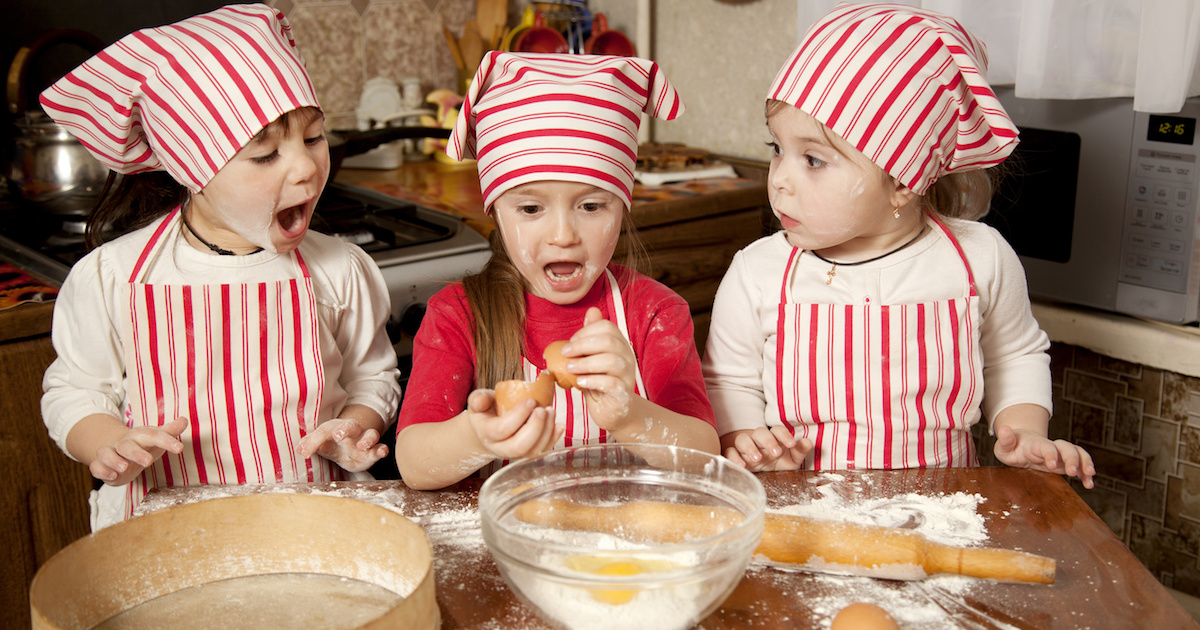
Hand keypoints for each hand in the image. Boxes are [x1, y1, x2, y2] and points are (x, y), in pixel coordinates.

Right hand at [91, 416, 187, 485]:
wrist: (118, 451)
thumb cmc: (142, 445)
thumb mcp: (156, 438)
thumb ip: (170, 431)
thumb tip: (184, 420)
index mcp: (140, 436)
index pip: (153, 435)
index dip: (167, 441)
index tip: (179, 448)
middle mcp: (124, 443)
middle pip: (127, 445)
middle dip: (136, 453)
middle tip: (149, 462)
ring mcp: (111, 454)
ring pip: (106, 453)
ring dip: (114, 460)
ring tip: (124, 468)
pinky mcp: (101, 466)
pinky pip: (96, 467)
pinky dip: (102, 471)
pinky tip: (111, 476)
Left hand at [297, 418, 386, 472]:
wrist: (350, 450)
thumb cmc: (333, 445)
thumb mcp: (320, 444)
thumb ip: (310, 444)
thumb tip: (299, 448)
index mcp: (335, 428)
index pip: (324, 431)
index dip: (313, 441)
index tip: (304, 453)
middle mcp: (351, 432)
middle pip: (350, 425)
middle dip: (345, 429)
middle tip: (337, 435)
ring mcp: (363, 441)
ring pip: (370, 434)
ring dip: (367, 439)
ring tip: (362, 445)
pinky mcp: (372, 452)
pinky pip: (379, 448)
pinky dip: (382, 449)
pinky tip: (382, 451)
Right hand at [467, 389, 562, 459]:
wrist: (490, 425)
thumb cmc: (486, 410)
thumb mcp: (478, 401)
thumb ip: (478, 399)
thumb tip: (481, 401)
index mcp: (486, 433)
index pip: (502, 429)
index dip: (518, 415)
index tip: (530, 400)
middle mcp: (499, 448)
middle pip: (519, 446)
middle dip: (535, 427)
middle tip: (543, 409)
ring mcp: (515, 454)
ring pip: (532, 451)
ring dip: (546, 431)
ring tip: (551, 411)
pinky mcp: (528, 453)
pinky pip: (542, 451)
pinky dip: (553, 439)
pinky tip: (558, 425)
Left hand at [559, 307, 638, 430]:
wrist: (611, 411)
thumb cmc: (598, 382)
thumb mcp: (592, 357)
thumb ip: (591, 336)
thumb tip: (592, 310)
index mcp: (619, 345)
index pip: (607, 327)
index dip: (586, 331)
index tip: (570, 342)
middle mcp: (627, 357)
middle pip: (609, 341)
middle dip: (582, 345)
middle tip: (565, 353)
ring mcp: (627, 376)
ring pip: (611, 361)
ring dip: (586, 363)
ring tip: (570, 368)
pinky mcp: (623, 394)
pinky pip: (611, 383)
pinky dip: (592, 380)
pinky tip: (579, 382)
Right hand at [720, 426, 811, 471]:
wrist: (755, 469)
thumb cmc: (774, 462)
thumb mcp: (790, 460)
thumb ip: (799, 452)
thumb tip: (808, 442)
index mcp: (772, 438)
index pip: (777, 430)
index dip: (784, 435)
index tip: (792, 445)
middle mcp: (757, 440)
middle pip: (760, 432)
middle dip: (768, 441)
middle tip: (776, 453)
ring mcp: (743, 447)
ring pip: (742, 439)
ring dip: (750, 448)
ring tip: (757, 458)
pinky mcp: (732, 455)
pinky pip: (729, 452)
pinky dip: (734, 458)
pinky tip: (742, 466)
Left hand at [993, 424, 1095, 488]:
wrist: (1022, 445)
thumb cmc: (1013, 447)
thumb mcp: (1004, 446)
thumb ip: (1005, 440)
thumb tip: (1003, 429)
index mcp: (1036, 444)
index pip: (1046, 446)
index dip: (1051, 454)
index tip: (1052, 465)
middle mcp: (1052, 447)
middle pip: (1066, 447)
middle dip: (1072, 459)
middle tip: (1072, 472)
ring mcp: (1060, 454)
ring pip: (1077, 453)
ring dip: (1085, 462)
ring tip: (1089, 475)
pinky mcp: (1066, 463)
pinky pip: (1080, 464)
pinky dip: (1086, 473)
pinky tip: (1088, 483)